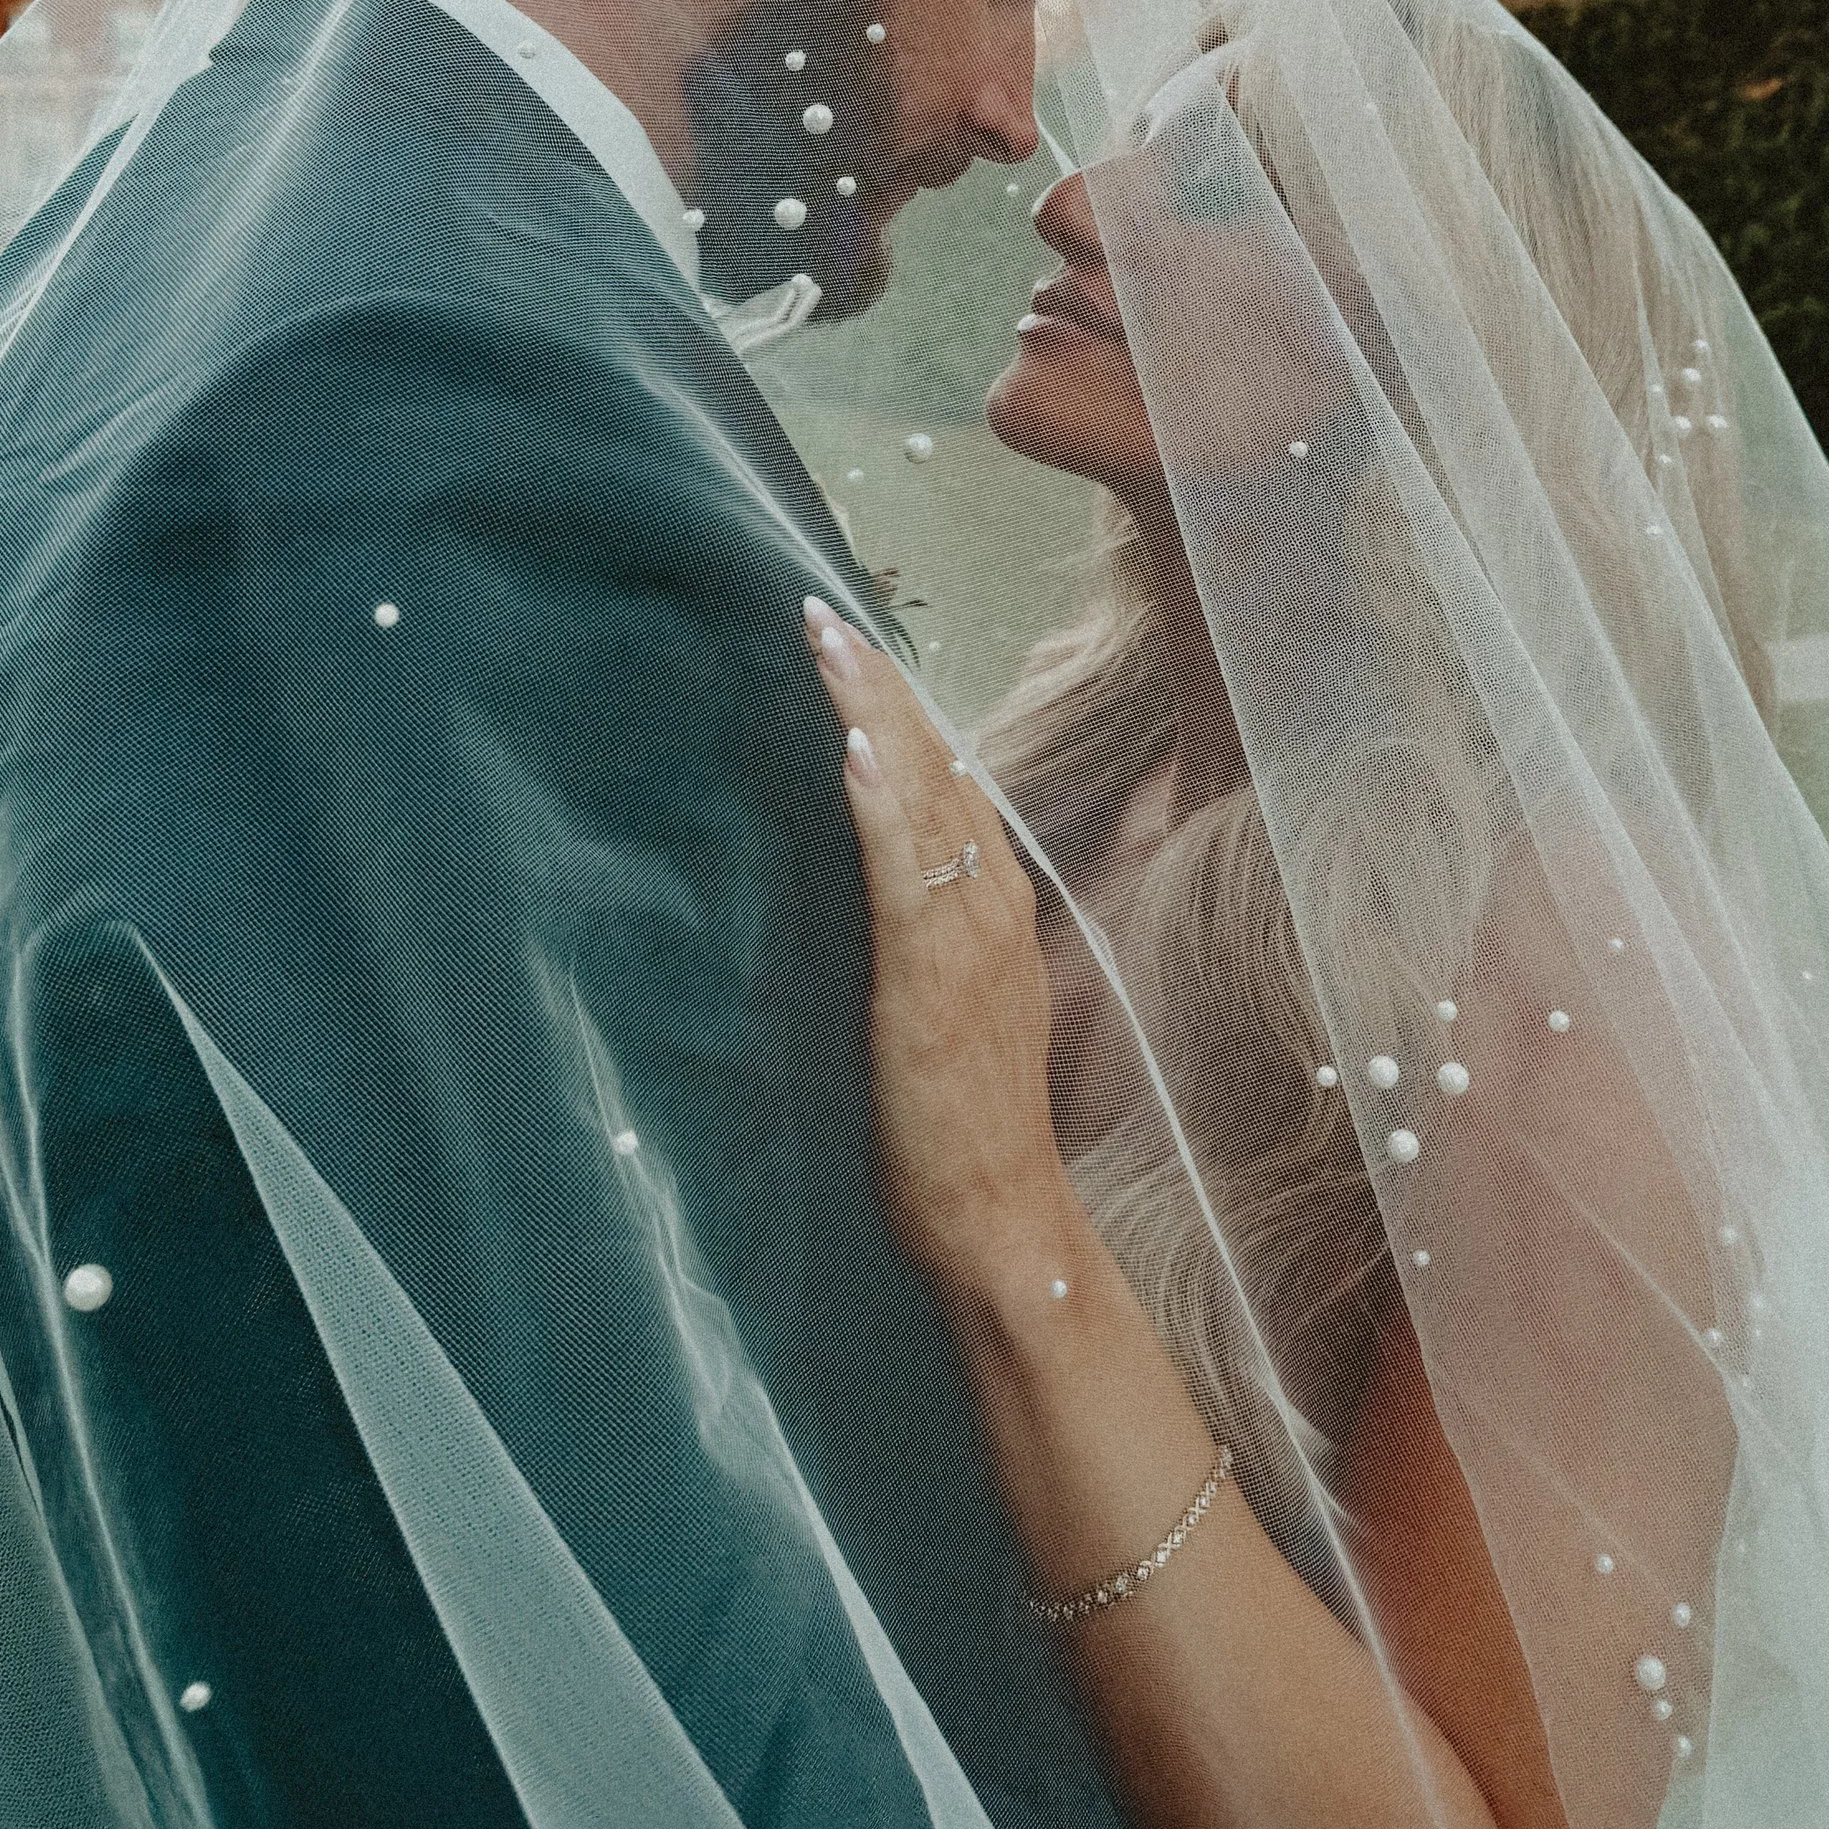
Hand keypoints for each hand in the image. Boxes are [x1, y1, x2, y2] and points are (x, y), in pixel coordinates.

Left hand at [804, 597, 1080, 1305]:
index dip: (904, 712)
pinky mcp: (931, 976)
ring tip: (832, 643)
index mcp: (997, 909)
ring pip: (925, 797)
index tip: (857, 647)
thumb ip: (925, 942)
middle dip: (883, 686)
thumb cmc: (962, 1129)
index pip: (953, 782)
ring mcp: (968, 937)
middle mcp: (994, 906)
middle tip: (827, 611)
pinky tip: (856, 748)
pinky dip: (884, 802)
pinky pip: (907, 870)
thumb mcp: (947, 1012)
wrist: (1001, 1218)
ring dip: (876, 714)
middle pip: (942, 767)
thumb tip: (884, 892)